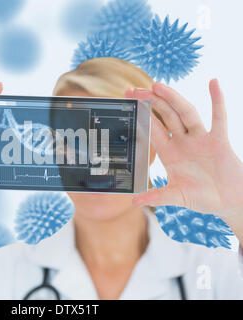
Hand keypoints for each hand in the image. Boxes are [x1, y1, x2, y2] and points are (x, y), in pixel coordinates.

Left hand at [128, 80, 242, 217]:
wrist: (228, 202)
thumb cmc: (202, 198)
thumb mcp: (175, 196)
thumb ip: (156, 196)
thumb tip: (134, 201)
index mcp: (169, 153)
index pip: (152, 129)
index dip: (141, 116)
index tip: (128, 101)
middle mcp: (182, 142)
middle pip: (165, 116)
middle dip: (151, 102)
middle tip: (135, 89)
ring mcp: (200, 139)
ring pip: (185, 113)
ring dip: (172, 99)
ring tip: (158, 85)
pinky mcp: (218, 140)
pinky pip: (219, 118)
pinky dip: (217, 100)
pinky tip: (213, 83)